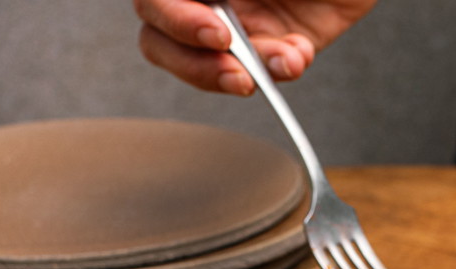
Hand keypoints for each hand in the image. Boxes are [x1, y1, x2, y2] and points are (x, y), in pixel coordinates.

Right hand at [135, 0, 378, 94]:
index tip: (217, 33)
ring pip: (205, 65)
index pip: (155, 0)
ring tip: (285, 62)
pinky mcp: (270, 43)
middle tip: (236, 73)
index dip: (175, 20)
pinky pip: (259, 71)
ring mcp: (234, 21)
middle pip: (160, 38)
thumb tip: (213, 6)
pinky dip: (281, 68)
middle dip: (197, 64)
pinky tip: (300, 53)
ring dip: (241, 74)